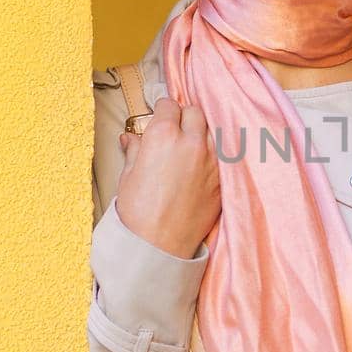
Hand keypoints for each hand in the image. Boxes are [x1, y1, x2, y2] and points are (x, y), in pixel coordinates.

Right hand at [114, 97, 220, 259]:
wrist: (158, 245)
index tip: (161, 117)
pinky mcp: (223, 178)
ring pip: (213, 131)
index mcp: (163, 135)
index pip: (169, 105)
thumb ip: (135, 150)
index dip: (162, 111)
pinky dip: (214, 154)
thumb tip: (131, 138)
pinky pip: (223, 154)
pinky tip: (204, 165)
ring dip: (202, 133)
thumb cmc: (138, 212)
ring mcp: (212, 160)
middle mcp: (191, 142)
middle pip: (195, 113)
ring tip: (192, 147)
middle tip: (176, 130)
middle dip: (184, 118)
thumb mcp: (128, 176)